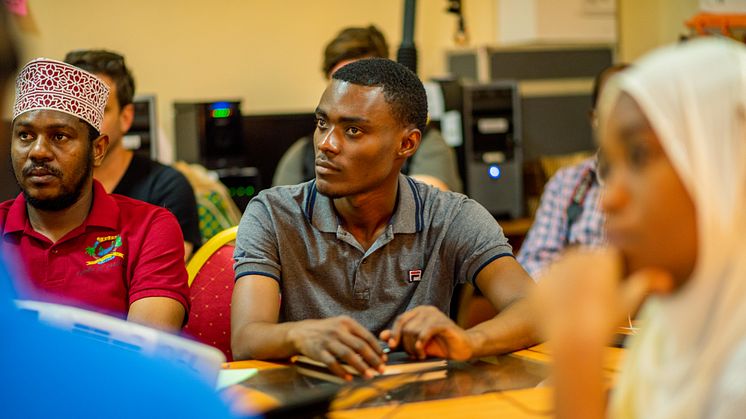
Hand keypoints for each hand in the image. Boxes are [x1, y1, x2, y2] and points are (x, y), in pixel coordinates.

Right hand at [287, 315, 384, 379]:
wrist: (301, 332)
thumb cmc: (325, 331)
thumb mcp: (340, 326)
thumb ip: (355, 335)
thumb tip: (375, 350)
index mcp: (346, 323)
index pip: (366, 336)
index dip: (377, 349)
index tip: (384, 359)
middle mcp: (338, 330)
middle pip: (360, 346)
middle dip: (373, 359)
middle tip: (381, 369)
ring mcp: (328, 340)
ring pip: (348, 355)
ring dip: (360, 367)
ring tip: (369, 375)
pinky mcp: (318, 351)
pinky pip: (332, 363)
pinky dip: (342, 372)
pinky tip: (349, 379)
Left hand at [380, 306, 473, 359]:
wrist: (462, 349)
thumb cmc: (439, 346)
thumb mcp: (416, 343)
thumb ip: (400, 339)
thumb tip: (382, 335)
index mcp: (418, 312)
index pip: (400, 320)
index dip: (394, 334)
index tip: (391, 347)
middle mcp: (425, 310)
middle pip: (406, 327)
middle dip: (406, 345)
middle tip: (414, 355)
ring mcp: (435, 315)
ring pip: (413, 331)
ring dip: (414, 347)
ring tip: (421, 354)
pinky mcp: (443, 323)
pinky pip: (425, 331)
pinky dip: (421, 342)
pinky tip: (422, 351)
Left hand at [531, 247, 672, 344]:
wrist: (573, 341)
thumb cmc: (606, 322)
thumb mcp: (629, 303)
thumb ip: (645, 285)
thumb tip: (666, 279)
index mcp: (601, 256)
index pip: (606, 258)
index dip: (609, 276)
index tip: (609, 292)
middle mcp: (576, 255)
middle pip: (583, 262)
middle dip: (587, 276)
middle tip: (592, 303)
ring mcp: (554, 268)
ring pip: (564, 272)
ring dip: (569, 284)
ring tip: (576, 309)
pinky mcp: (538, 282)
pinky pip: (546, 286)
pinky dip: (552, 297)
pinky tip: (560, 313)